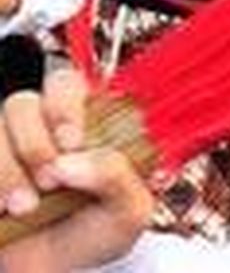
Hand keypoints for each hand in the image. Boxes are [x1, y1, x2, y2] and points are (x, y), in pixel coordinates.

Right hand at [0, 71, 152, 270]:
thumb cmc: (96, 233)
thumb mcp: (128, 210)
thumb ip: (117, 175)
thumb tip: (71, 159)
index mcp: (85, 123)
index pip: (66, 84)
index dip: (65, 106)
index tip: (72, 143)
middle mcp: (40, 127)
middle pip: (23, 102)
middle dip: (35, 142)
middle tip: (50, 180)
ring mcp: (5, 147)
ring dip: (8, 169)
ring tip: (26, 207)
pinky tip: (2, 209)